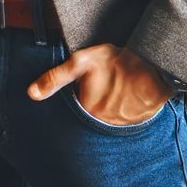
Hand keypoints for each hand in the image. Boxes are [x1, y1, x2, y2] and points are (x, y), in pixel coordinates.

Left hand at [27, 44, 172, 125]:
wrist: (154, 64)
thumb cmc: (117, 61)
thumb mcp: (80, 62)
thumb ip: (55, 79)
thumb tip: (31, 94)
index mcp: (86, 110)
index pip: (73, 112)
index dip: (77, 98)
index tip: (86, 89)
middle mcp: (103, 123)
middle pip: (90, 118)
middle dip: (93, 106)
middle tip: (103, 88)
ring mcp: (121, 125)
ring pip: (107, 121)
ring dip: (108, 109)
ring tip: (115, 91)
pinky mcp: (137, 124)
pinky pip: (124, 121)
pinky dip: (123, 112)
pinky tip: (126, 97)